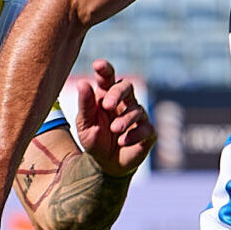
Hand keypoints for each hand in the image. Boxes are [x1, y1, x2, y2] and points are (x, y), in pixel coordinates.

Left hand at [73, 60, 154, 175]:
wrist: (105, 164)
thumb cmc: (94, 139)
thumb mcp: (84, 124)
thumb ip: (85, 105)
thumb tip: (82, 83)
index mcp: (106, 95)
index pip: (108, 77)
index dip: (105, 69)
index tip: (98, 65)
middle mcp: (125, 102)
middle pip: (127, 86)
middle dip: (118, 93)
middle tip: (107, 105)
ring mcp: (138, 116)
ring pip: (136, 109)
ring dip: (124, 119)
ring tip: (113, 129)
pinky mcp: (148, 132)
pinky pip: (146, 128)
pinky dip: (133, 135)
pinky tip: (122, 142)